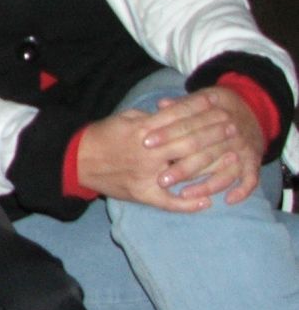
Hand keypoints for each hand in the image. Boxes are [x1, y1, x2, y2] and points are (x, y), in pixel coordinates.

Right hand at [76, 92, 250, 210]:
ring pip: (185, 170)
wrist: (77, 160)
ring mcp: (147, 175)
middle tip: (232, 127)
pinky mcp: (142, 194)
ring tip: (231, 157)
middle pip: (188, 142)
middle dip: (212, 133)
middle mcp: (147, 152)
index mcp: (141, 130)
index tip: (218, 106)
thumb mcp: (124, 118)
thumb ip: (149, 117)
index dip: (199, 111)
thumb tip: (173, 113)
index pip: (177, 118)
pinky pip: (169, 202)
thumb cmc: (102, 136)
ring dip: (211, 165)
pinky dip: (188, 203)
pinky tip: (207, 201)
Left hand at [142, 87, 265, 203]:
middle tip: (161, 180)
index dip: (165, 132)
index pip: (186, 123)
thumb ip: (182, 104)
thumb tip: (160, 104)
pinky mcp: (254, 161)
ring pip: (224, 169)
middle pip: (202, 150)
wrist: (254, 109)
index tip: (146, 142)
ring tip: (184, 194)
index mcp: (214, 110)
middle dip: (181, 166)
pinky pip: (251, 179)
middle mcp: (230, 129)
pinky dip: (242, 190)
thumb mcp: (203, 97)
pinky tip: (227, 201)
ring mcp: (243, 147)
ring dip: (206, 184)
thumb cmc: (219, 105)